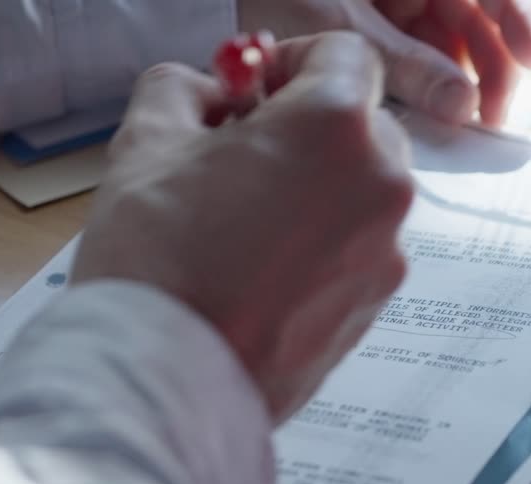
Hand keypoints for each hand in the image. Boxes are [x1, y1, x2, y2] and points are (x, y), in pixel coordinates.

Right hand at [72, 32, 413, 422]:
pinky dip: (320, 248)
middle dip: (308, 129)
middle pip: (362, 126)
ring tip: (242, 224)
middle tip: (242, 153)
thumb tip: (207, 92)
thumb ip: (183, 90)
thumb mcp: (146, 144)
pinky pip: (355, 251)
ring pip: (360, 194)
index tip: (256, 89)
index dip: (294, 62)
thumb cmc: (155, 263)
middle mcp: (380, 187)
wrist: (165, 381)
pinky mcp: (373, 308)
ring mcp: (385, 254)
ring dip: (316, 191)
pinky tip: (257, 272)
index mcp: (334, 127)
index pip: (344, 55)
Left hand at [239, 0, 530, 125]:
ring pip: (457, 50)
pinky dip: (435, 93)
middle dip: (494, 67)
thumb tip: (463, 107)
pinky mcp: (387, 45)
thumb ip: (408, 67)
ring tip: (467, 126)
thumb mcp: (347, 30)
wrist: (234, 5)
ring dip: (468, 86)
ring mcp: (404, 14)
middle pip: (480, 22)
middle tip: (491, 119)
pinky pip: (427, 67)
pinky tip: (442, 121)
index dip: (519, 20)